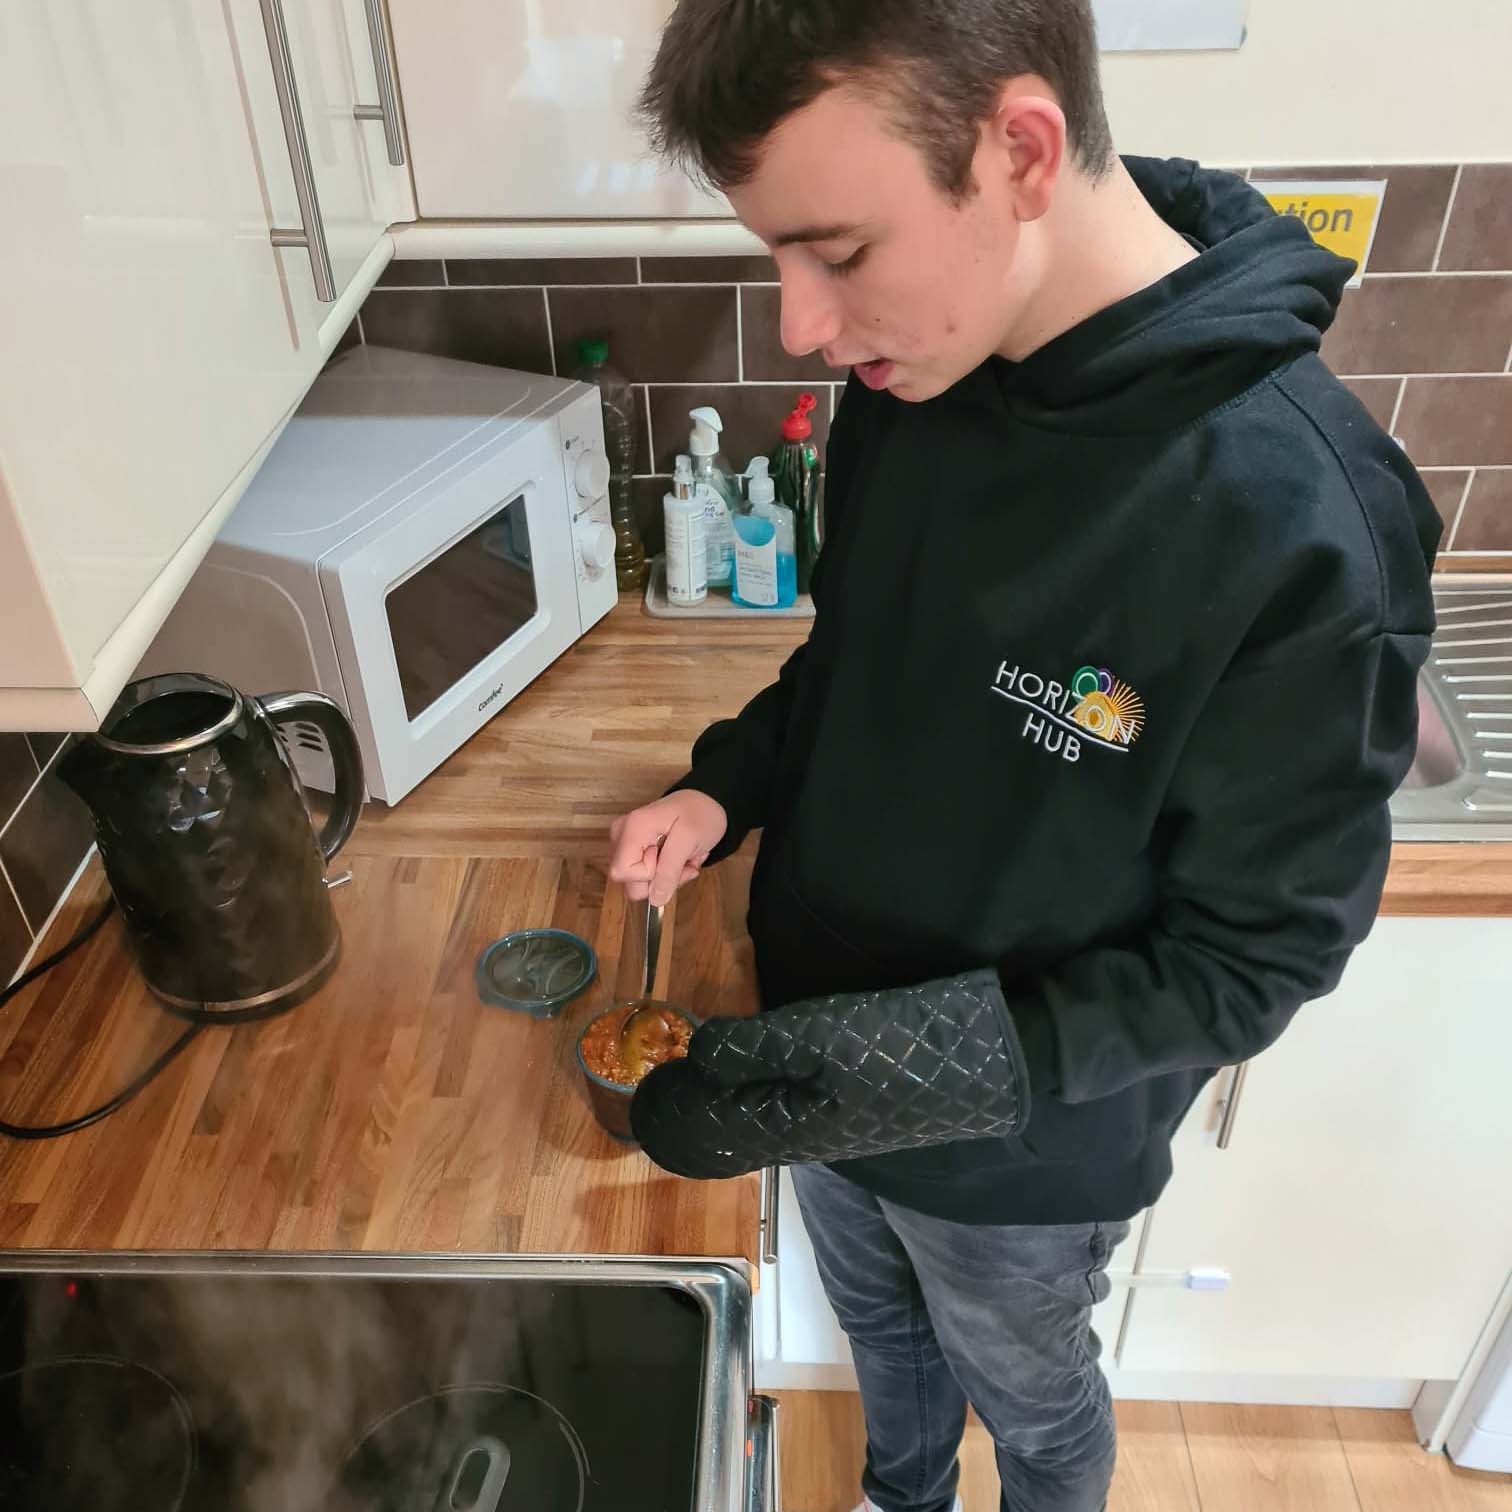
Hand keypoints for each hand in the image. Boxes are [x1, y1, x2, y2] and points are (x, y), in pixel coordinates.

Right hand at [608, 790, 727, 905]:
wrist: (707, 802)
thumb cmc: (701, 813)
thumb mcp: (689, 841)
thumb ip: (670, 870)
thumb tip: (655, 899)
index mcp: (632, 827)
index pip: (622, 871)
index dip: (649, 874)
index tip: (670, 856)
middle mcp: (622, 835)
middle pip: (629, 881)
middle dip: (661, 880)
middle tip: (684, 862)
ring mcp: (626, 843)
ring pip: (640, 882)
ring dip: (667, 877)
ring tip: (684, 858)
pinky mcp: (635, 850)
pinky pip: (646, 876)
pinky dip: (666, 872)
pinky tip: (678, 857)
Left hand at [630, 969, 1030, 1178]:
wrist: (1000, 1059)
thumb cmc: (903, 1045)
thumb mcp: (822, 1034)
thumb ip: (755, 1044)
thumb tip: (698, 1053)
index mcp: (793, 1126)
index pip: (716, 1127)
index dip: (679, 1110)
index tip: (646, 1090)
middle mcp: (812, 1136)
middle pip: (740, 1129)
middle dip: (701, 1111)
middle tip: (664, 1087)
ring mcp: (842, 1125)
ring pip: (769, 1117)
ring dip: (733, 1100)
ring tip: (704, 1075)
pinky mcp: (867, 1108)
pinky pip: (798, 1106)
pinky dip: (767, 1091)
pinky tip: (765, 1071)